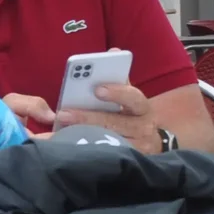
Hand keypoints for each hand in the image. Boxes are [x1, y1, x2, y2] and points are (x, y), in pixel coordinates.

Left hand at [8, 84, 161, 151]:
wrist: (152, 142)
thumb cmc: (132, 114)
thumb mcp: (130, 97)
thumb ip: (120, 78)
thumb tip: (114, 51)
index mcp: (142, 108)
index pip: (134, 98)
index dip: (117, 93)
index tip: (97, 89)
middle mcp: (143, 129)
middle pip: (115, 123)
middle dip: (88, 118)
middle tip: (64, 113)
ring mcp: (136, 149)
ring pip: (108, 143)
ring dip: (83, 137)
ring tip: (61, 131)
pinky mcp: (126, 162)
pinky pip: (105, 158)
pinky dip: (87, 152)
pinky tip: (69, 148)